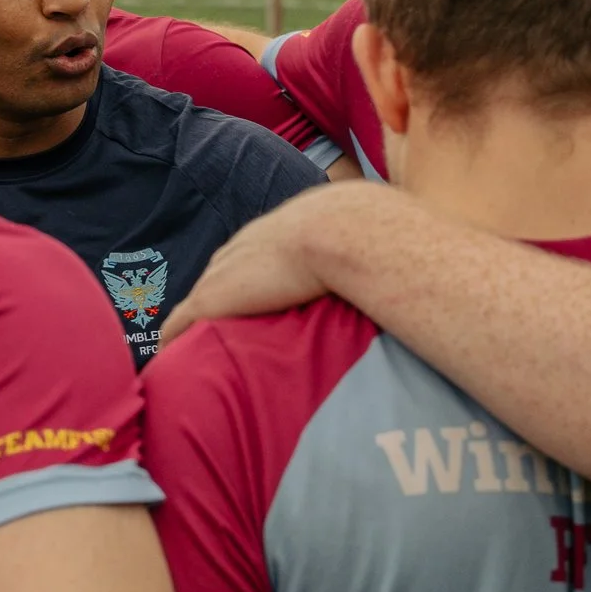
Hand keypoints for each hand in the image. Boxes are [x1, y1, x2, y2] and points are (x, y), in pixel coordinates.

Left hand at [165, 183, 395, 337]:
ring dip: (195, 321)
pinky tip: (168, 360)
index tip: (253, 298)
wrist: (344, 231)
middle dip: (219, 295)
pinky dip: (175, 341)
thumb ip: (377, 252)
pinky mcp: (212, 299)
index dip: (251, 279)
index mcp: (279, 232)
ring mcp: (226, 272)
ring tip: (191, 346)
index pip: (253, 256)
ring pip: (199, 299)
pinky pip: (182, 324)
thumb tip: (421, 260)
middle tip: (216, 325)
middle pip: (220, 274)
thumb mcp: (370, 235)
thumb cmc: (370, 234)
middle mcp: (244, 247)